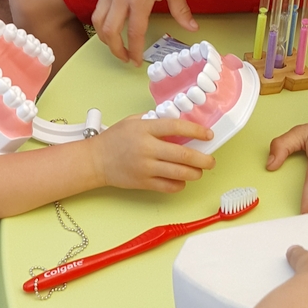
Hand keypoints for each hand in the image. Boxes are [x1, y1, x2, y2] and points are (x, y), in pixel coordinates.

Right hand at [91, 0, 197, 66]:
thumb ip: (181, 10)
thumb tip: (193, 28)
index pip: (134, 33)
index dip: (135, 51)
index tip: (137, 62)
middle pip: (109, 32)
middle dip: (116, 50)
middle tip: (126, 59)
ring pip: (98, 23)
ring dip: (104, 39)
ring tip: (115, 46)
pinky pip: (97, 11)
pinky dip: (100, 24)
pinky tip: (110, 28)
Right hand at [96, 116, 214, 192]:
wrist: (96, 160)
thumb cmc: (115, 139)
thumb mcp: (133, 121)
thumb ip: (155, 120)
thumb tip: (179, 123)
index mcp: (145, 129)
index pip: (176, 127)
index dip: (196, 130)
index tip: (208, 135)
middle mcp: (147, 148)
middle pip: (183, 155)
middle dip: (203, 159)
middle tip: (211, 160)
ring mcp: (145, 167)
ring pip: (179, 173)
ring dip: (195, 173)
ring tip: (199, 171)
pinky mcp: (143, 183)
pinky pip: (168, 186)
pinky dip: (179, 184)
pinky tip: (181, 180)